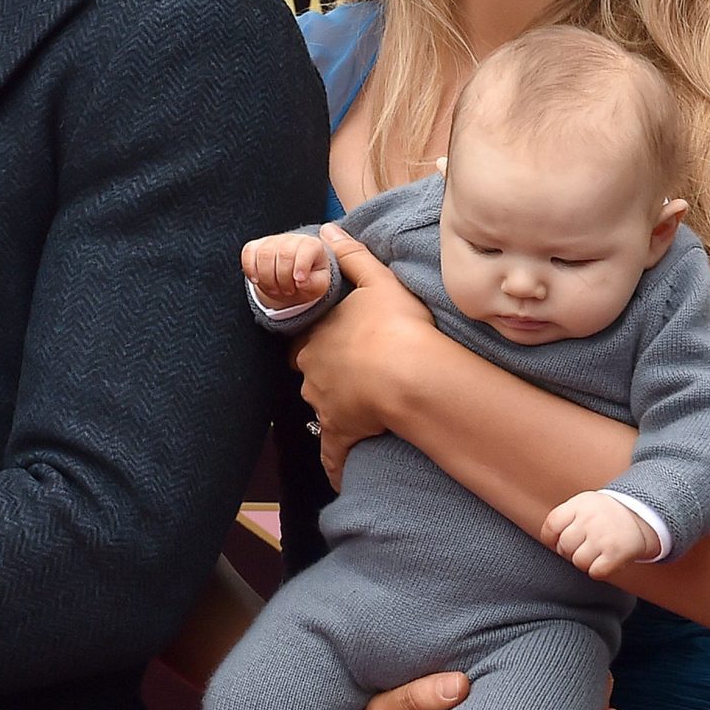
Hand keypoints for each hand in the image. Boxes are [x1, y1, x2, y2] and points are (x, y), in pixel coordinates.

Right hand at [241, 232, 330, 309]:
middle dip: (284, 278)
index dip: (301, 266)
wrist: (292, 279)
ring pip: (264, 254)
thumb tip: (302, 281)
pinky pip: (248, 254)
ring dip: (268, 278)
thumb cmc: (308, 281)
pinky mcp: (255, 247)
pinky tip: (258, 281)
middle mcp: (291, 239)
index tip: (299, 281)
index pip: (306, 248)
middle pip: (284, 253)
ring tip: (275, 289)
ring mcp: (271, 241)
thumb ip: (316, 284)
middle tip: (288, 291)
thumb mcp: (319, 285)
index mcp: (311, 246)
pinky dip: (251, 271)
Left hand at [292, 225, 435, 485]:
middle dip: (321, 376)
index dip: (314, 343)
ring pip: (320, 410)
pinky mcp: (341, 433)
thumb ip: (352, 256)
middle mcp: (313, 372)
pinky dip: (335, 466)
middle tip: (343, 377)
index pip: (303, 342)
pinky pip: (334, 455)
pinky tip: (337, 480)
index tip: (325, 345)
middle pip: (308, 376)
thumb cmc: (394, 324)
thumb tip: (327, 229)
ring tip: (352, 416)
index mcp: (318, 337)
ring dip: (332, 412)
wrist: (407, 373)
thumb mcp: (376, 281)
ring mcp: (325, 405)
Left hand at [540, 491, 657, 578]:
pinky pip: (595, 572)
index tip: (559, 540)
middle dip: (570, 551)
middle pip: (564, 546)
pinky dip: (598, 570)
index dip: (551, 538)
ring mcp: (603, 536)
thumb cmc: (603, 514)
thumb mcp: (583, 504)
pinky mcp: (616, 553)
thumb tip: (548, 541)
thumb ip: (564, 517)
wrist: (640, 516)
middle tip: (583, 546)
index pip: (552, 525)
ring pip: (578, 562)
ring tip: (595, 553)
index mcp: (579, 505)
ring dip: (585, 562)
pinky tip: (604, 560)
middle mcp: (591, 519)